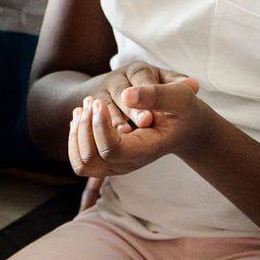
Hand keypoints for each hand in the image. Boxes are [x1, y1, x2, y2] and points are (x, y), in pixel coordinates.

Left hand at [67, 63, 203, 177]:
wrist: (184, 126)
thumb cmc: (182, 109)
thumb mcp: (179, 96)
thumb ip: (155, 94)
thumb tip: (126, 95)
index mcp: (147, 149)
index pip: (112, 149)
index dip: (100, 126)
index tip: (99, 102)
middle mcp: (130, 163)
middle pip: (91, 157)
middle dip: (85, 126)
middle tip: (92, 101)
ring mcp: (117, 165)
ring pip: (81, 163)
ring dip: (78, 133)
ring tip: (85, 107)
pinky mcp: (108, 160)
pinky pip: (80, 161)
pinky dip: (75, 138)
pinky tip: (82, 115)